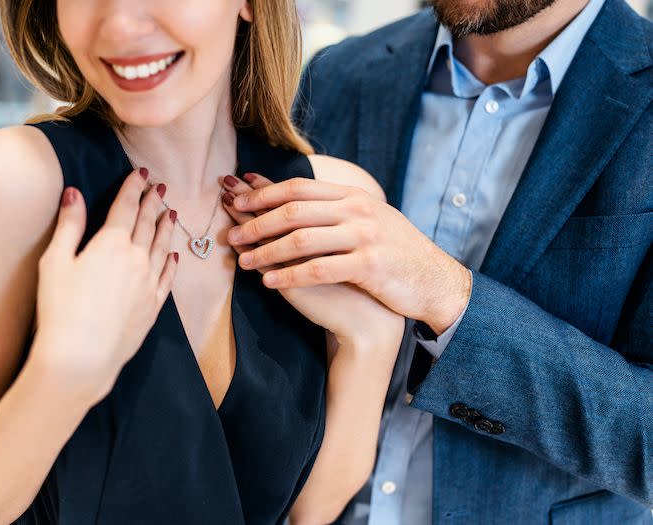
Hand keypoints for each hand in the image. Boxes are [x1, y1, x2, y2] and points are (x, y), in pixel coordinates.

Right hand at [32, 168, 178, 405]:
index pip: (126, 207)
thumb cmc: (60, 309)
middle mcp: (136, 259)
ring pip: (162, 247)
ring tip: (171, 213)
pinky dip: (172, 263)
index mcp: (111, 244)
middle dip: (153, 203)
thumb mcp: (55, 261)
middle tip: (159, 187)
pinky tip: (175, 256)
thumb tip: (74, 193)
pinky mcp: (153, 306)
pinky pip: (167, 278)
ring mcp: (148, 283)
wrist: (82, 356)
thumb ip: (68, 225)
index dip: (133, 188)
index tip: (140, 174)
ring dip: (166, 228)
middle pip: (148, 224)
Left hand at [223, 176, 471, 334]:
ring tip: (243, 261)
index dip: (263, 194)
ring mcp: (365, 236)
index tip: (236, 203)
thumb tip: (290, 197)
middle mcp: (358, 210)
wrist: (434, 281)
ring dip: (266, 251)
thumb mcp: (366, 219)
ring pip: (301, 239)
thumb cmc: (394, 252)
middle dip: (257, 222)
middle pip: (294, 210)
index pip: (299, 187)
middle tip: (231, 235)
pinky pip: (318, 269)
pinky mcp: (369, 265)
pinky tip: (269, 282)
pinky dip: (289, 276)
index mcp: (354, 196)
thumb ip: (331, 207)